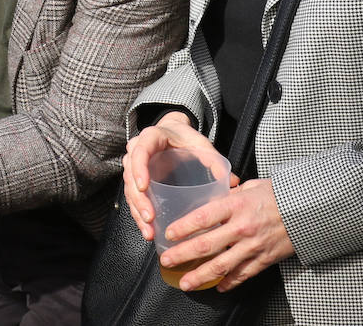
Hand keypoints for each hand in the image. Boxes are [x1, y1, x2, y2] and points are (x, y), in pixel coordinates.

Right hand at [122, 112, 231, 239]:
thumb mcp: (200, 144)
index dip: (139, 169)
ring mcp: (134, 166)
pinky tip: (148, 230)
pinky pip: (133, 198)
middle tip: (150, 217)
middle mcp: (137, 151)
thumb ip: (214, 160)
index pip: (139, 153)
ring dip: (137, 212)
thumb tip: (232, 182)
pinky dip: (139, 215)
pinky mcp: (137, 179)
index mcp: (151, 137)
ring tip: (149, 231)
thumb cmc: (185, 137)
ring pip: (129, 190)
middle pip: (130, 176)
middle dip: (139, 200)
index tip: (143, 187)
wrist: (173, 132)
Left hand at [159, 178, 294, 291]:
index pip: (202, 218)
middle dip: (183, 255)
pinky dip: (229, 282)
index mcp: (236, 205)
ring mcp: (253, 246)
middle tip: (167, 261)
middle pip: (206, 245)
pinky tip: (217, 286)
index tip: (168, 235)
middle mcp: (242, 228)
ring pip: (221, 265)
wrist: (308, 210)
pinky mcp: (264, 259)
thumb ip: (228, 194)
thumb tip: (210, 196)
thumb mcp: (250, 187)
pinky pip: (243, 274)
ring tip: (185, 283)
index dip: (183, 228)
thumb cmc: (278, 195)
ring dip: (200, 276)